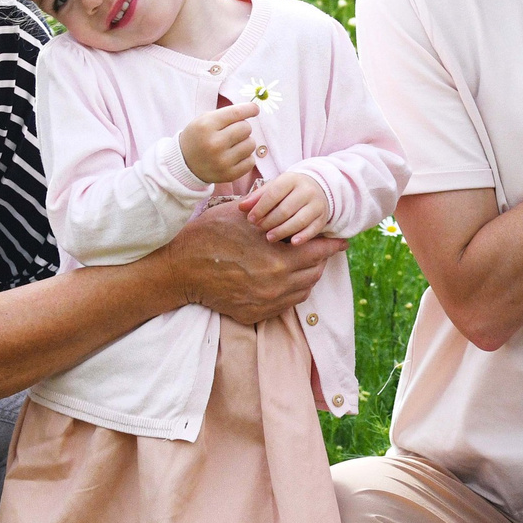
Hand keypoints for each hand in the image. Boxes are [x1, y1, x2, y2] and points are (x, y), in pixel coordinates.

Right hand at [162, 201, 339, 322]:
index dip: (332, 245)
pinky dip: (290, 291)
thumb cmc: (209, 235)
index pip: (319, 252)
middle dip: (319, 259)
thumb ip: (273, 214)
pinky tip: (284, 279)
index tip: (342, 241)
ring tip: (301, 263)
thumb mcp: (242, 215)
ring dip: (306, 276)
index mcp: (279, 259)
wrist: (179, 270)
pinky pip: (285, 305)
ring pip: (303, 291)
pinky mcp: (254, 314)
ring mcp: (266, 303)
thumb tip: (294, 208)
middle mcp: (277, 285)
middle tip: (318, 248)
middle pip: (314, 273)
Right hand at [181, 103, 258, 183]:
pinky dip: (246, 158)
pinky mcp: (229, 174)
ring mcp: (222, 161)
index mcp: (206, 126)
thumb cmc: (198, 137)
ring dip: (245, 142)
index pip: (236, 113)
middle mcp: (214, 144)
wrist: (184, 164)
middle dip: (242, 128)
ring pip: (251, 144)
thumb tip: (255, 109)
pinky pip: (251, 161)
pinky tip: (234, 157)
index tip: (254, 109)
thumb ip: (227, 113)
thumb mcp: (204, 120)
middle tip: (232, 132)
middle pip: (246, 128)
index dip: (249, 109)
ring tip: (233, 145)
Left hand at [245, 171, 332, 244]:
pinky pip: (313, 229)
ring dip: (282, 231)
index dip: (261, 208)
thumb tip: (242, 207)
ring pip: (299, 220)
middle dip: (270, 221)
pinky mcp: (322, 218)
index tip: (251, 219)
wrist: (318, 189)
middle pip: (285, 209)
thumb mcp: (274, 187)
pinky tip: (292, 243)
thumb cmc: (289, 191)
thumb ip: (257, 197)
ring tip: (270, 237)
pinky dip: (303, 237)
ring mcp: (316, 204)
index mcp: (292, 179)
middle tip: (259, 228)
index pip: (274, 193)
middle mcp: (306, 190)